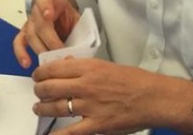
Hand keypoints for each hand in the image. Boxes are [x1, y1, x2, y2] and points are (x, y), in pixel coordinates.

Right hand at [13, 0, 80, 68]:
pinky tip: (27, 63)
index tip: (48, 14)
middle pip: (40, 26)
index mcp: (49, 0)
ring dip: (40, 50)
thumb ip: (77, 27)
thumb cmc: (64, 13)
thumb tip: (83, 46)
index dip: (46, 8)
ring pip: (31, 36)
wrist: (55, 9)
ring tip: (50, 62)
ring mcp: (29, 23)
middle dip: (51, 41)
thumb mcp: (74, 15)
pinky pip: (19, 43)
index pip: (45, 1)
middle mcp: (36, 11)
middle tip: (61, 52)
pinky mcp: (24, 33)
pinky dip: (21, 54)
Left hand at [32, 57, 172, 134]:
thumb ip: (83, 65)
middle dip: (39, 91)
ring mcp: (90, 106)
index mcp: (88, 68)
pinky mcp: (96, 125)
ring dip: (42, 108)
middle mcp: (85, 85)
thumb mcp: (106, 65)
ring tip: (39, 108)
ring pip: (55, 107)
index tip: (37, 76)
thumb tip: (64, 64)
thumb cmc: (134, 81)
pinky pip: (70, 131)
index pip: (53, 68)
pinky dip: (57, 134)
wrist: (154, 98)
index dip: (40, 73)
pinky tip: (49, 134)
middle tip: (38, 92)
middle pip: (49, 87)